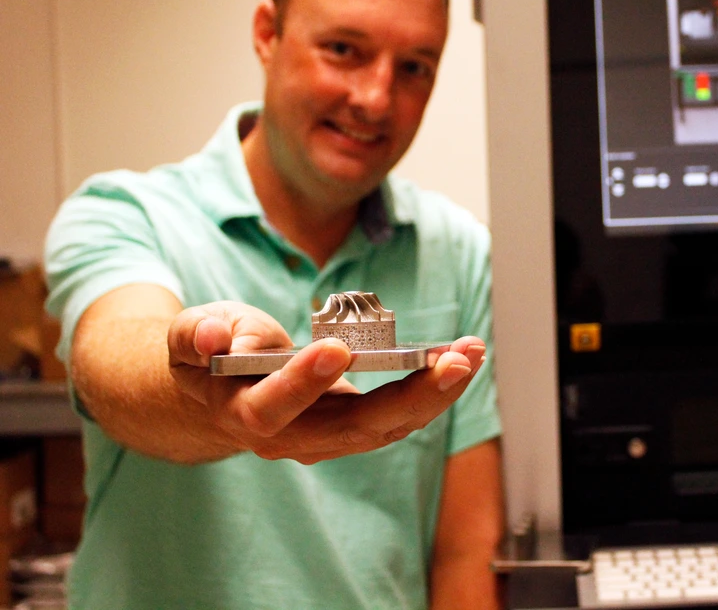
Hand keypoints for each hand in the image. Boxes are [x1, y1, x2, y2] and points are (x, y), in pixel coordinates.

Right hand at [167, 301, 484, 463]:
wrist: (218, 394)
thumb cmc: (209, 355)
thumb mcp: (191, 334)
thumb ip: (198, 333)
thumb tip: (211, 337)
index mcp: (243, 413)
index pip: (272, 409)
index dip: (302, 383)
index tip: (335, 350)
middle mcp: (292, 438)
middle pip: (356, 429)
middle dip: (411, 396)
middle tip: (453, 362)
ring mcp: (329, 437)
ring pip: (389, 426)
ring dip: (437, 392)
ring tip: (471, 353)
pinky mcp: (354, 426)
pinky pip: (400, 413)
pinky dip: (434, 388)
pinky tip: (463, 359)